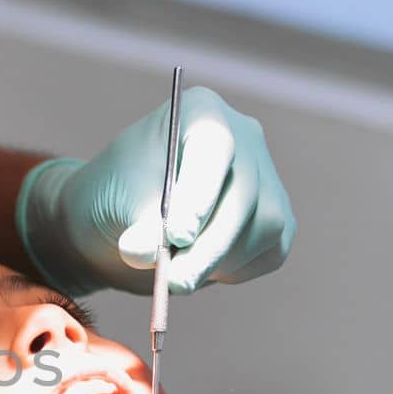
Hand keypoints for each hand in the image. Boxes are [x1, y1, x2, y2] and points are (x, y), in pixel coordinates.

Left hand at [15, 87, 295, 295]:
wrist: (122, 220)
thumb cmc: (115, 196)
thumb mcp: (116, 203)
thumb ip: (138, 223)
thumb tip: (146, 251)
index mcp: (200, 111)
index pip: (213, 147)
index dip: (199, 193)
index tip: (177, 235)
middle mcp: (244, 138)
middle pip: (243, 194)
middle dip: (207, 246)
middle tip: (173, 282)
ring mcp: (266, 178)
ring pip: (263, 227)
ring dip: (215, 263)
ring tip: (173, 275)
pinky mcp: (277, 220)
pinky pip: (269, 251)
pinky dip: (231, 270)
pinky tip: (197, 265)